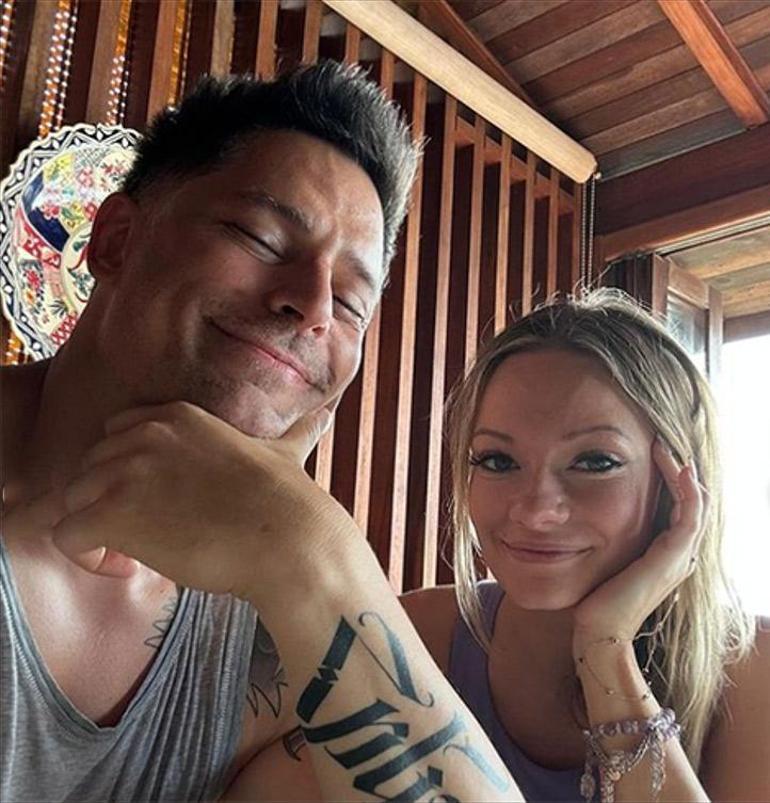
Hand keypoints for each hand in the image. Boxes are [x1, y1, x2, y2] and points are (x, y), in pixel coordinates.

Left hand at [36, 401, 344, 598]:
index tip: (156, 505)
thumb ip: (298, 429)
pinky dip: (88, 558)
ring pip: (74, 500)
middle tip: (149, 534)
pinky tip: (129, 568)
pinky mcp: (113, 512)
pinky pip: (66, 534)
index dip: (127, 474)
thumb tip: (328, 412)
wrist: (289, 540)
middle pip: (91, 469)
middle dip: (110, 502)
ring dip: (99, 531)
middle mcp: (145, 434)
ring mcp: (125, 471)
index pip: (116, 436)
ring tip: (141, 554)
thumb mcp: (287, 451)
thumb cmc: (288, 502)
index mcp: (178, 416)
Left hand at [573, 438, 703, 654]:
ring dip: (682, 473)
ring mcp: (679, 556)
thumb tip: (587, 522)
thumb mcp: (605, 561)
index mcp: (666, 555)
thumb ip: (608, 542)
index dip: (669, 480)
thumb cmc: (596, 599)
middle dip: (677, 471)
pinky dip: (688, 490)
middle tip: (661, 443)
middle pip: (691, 503)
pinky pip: (691, 516)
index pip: (677, 508)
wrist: (599, 631)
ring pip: (696, 504)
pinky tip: (678, 468)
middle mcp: (679, 554)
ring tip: (666, 448)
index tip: (650, 454)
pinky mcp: (673, 557)